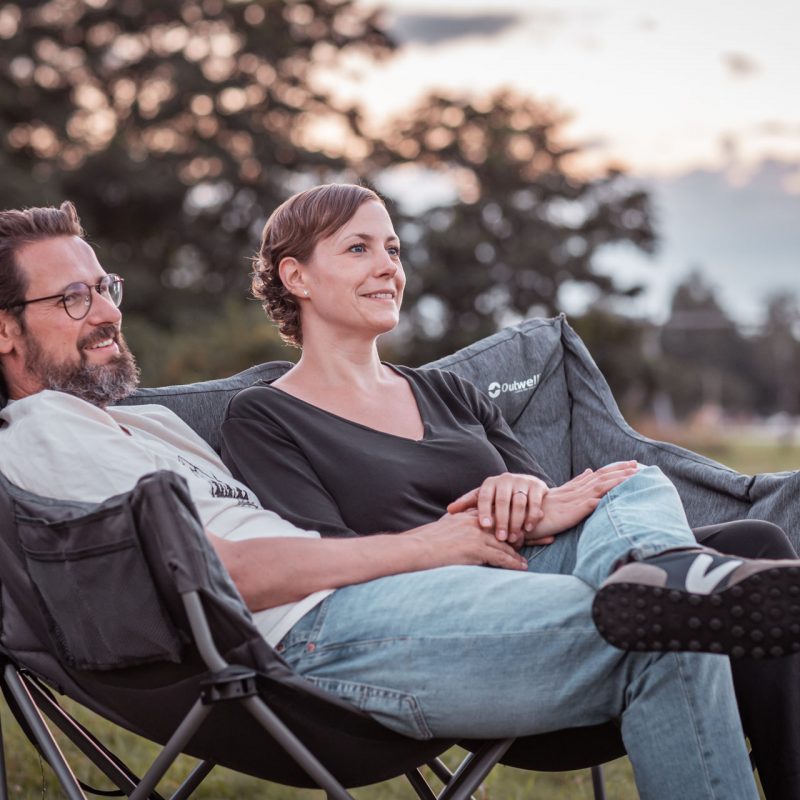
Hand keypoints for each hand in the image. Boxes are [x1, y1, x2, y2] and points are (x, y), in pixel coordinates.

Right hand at [409, 512, 528, 571]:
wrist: (414, 549)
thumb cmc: (425, 542)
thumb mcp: (444, 529)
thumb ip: (458, 529)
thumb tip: (463, 536)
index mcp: (468, 515)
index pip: (497, 516)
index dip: (514, 520)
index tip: (528, 523)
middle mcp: (475, 521)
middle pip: (507, 526)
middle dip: (525, 532)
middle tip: (543, 535)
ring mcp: (476, 534)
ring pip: (506, 543)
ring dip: (520, 551)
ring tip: (529, 559)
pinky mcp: (475, 548)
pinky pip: (500, 556)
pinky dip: (513, 562)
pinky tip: (521, 567)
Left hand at [447, 472, 548, 546]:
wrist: (533, 491)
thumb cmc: (502, 499)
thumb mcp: (486, 500)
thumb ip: (470, 504)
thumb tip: (449, 511)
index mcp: (491, 483)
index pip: (484, 496)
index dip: (484, 511)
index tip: (484, 526)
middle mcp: (505, 479)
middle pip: (502, 501)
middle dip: (501, 521)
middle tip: (500, 538)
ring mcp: (522, 480)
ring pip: (519, 502)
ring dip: (516, 521)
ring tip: (514, 537)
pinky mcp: (537, 485)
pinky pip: (534, 502)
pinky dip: (531, 516)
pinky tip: (528, 529)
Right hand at [527, 462, 638, 542]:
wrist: (516, 522)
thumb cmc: (533, 515)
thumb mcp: (557, 497)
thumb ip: (573, 484)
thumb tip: (589, 471)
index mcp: (570, 491)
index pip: (596, 477)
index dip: (613, 470)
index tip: (630, 464)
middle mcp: (572, 493)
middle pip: (600, 479)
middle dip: (619, 471)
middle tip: (637, 464)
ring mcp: (570, 502)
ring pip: (597, 488)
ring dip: (615, 481)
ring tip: (633, 476)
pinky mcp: (567, 514)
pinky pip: (586, 505)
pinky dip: (599, 498)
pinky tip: (612, 495)